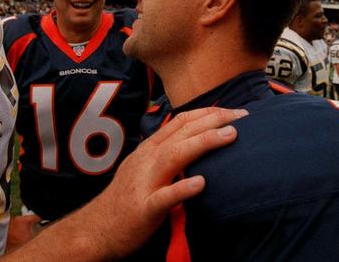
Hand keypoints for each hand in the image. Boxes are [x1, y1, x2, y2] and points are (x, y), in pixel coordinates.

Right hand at [0, 106, 245, 260]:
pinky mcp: (144, 208)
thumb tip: (190, 142)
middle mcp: (146, 160)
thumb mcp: (143, 168)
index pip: (179, 123)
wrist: (96, 228)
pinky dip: (182, 188)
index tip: (230, 110)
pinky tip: (201, 183)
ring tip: (230, 136)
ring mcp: (144, 182)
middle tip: (241, 115)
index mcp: (148, 150)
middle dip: (212, 120)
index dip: (205, 113)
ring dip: (203, 143)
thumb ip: (163, 154)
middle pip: (181, 133)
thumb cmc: (124, 200)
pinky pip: (164, 197)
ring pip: (174, 156)